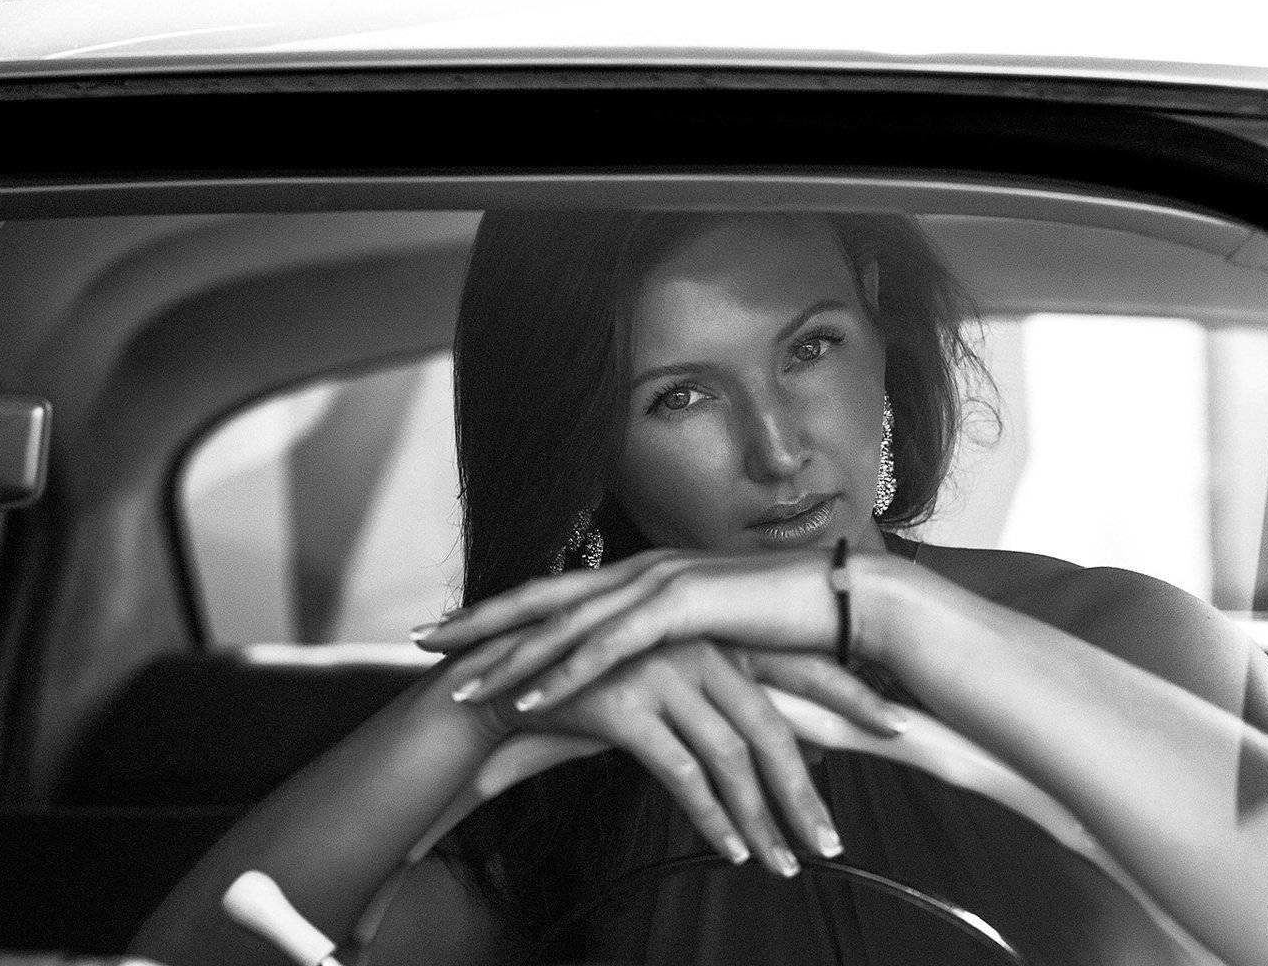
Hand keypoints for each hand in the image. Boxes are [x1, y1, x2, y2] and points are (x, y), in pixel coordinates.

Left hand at [417, 548, 880, 712]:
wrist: (846, 602)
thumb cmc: (784, 626)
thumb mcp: (713, 639)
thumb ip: (671, 650)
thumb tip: (644, 677)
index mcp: (642, 575)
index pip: (555, 593)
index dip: (499, 611)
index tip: (449, 629)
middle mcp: (640, 569)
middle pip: (540, 598)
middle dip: (478, 623)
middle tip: (420, 642)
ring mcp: (659, 582)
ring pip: (564, 625)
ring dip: (508, 658)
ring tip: (457, 687)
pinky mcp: (683, 606)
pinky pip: (611, 646)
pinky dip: (565, 673)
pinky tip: (529, 698)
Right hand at [450, 638, 907, 876]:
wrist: (505, 680)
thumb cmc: (597, 689)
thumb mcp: (671, 686)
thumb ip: (729, 710)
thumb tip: (798, 756)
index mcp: (715, 635)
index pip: (797, 669)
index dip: (847, 697)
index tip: (895, 729)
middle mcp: (695, 646)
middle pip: (770, 725)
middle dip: (804, 791)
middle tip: (834, 842)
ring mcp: (658, 671)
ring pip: (729, 755)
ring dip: (762, 819)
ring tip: (787, 866)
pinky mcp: (622, 702)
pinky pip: (680, 771)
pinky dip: (711, 815)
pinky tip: (730, 851)